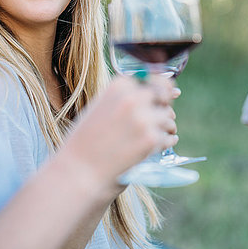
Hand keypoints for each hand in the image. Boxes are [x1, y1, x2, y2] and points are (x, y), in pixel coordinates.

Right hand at [63, 75, 177, 192]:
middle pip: (164, 95)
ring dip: (166, 126)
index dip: (160, 90)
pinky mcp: (151, 139)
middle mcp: (133, 98)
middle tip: (160, 118)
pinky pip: (169, 137)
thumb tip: (161, 94)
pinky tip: (157, 146)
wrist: (78, 170)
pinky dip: (167, 142)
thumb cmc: (86, 141)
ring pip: (169, 118)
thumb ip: (125, 98)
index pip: (153, 79)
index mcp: (119, 86)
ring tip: (156, 135)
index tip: (161, 99)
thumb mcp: (100, 108)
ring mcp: (144, 118)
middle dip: (164, 106)